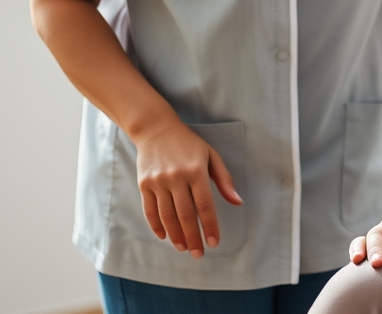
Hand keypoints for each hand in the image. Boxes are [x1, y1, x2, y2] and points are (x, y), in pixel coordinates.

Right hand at [134, 121, 241, 257]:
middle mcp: (176, 177)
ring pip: (167, 216)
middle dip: (193, 237)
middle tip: (199, 253)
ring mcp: (158, 181)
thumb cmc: (189, 144)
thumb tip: (237, 202)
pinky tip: (164, 236)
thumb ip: (224, 180)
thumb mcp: (212, 155)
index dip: (210, 226)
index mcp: (196, 170)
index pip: (205, 205)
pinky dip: (157, 225)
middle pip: (186, 215)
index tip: (214, 242)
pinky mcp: (144, 184)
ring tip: (184, 248)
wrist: (156, 129)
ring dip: (176, 235)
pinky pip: (150, 210)